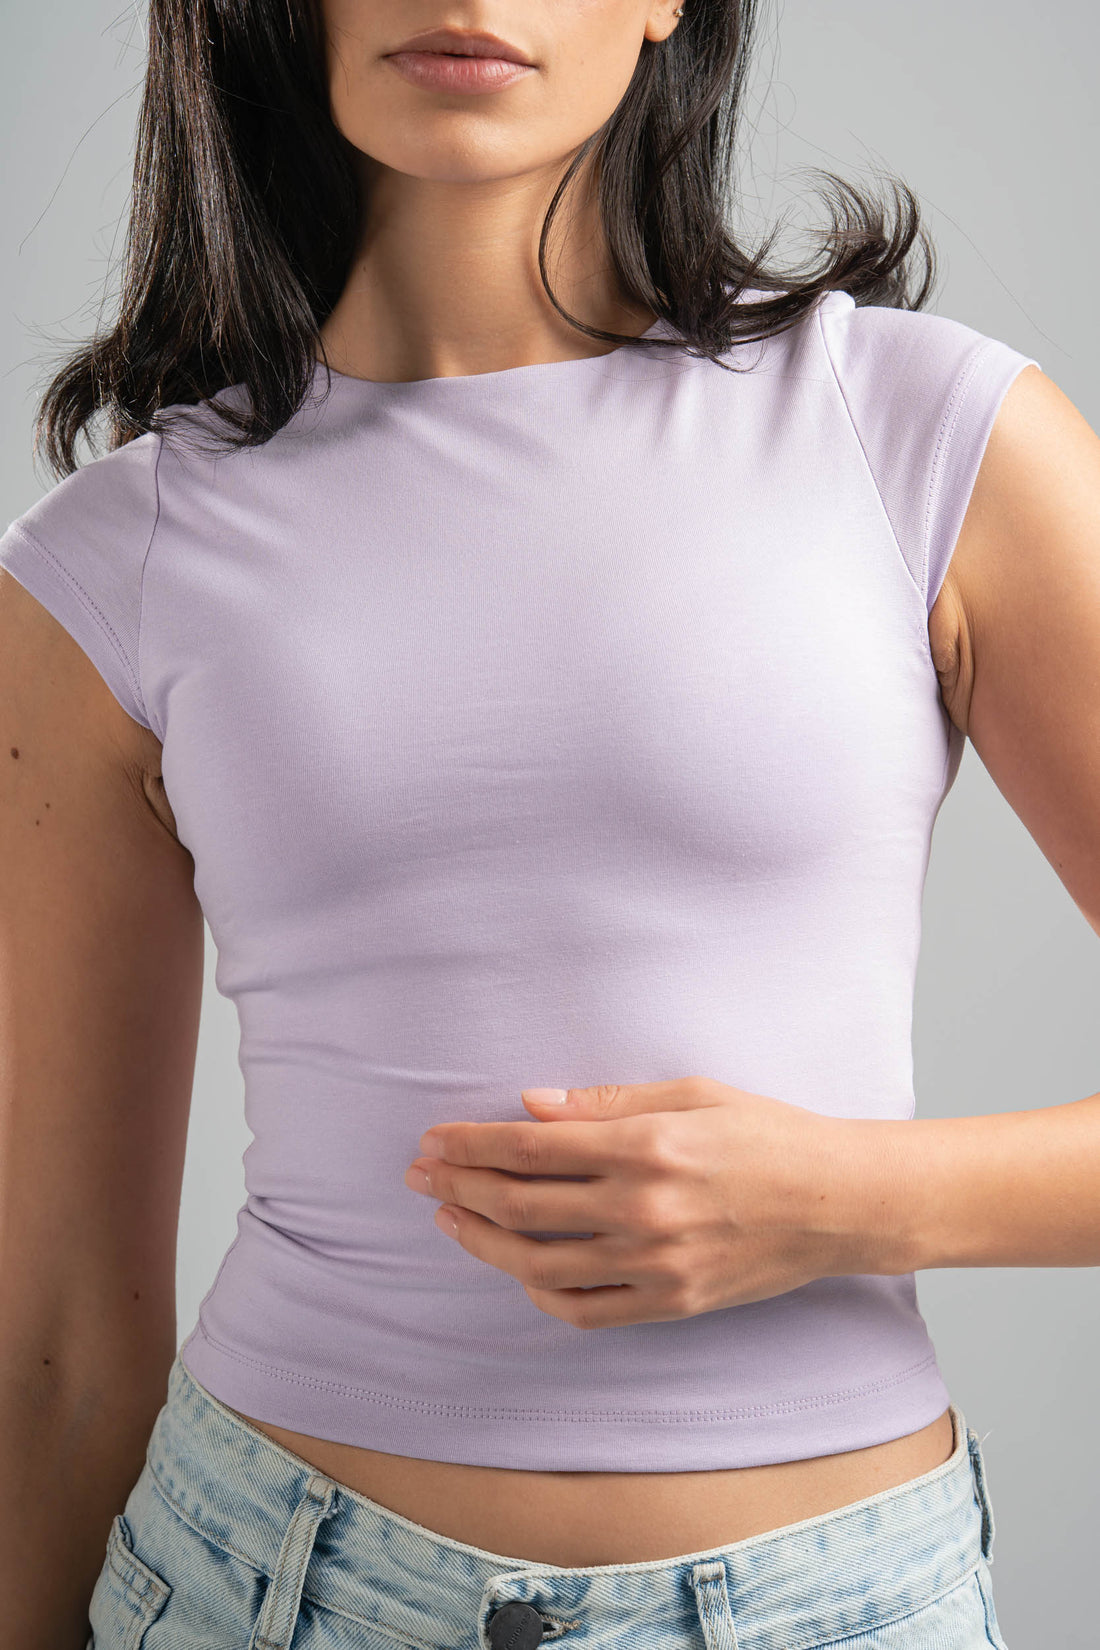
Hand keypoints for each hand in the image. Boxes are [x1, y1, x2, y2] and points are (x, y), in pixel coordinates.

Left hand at [403, 1076, 911, 1327]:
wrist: (837, 1202)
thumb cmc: (766, 1134)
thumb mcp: (691, 1093)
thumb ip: (606, 1103)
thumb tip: (532, 1105)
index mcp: (646, 1147)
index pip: (530, 1147)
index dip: (472, 1143)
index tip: (435, 1138)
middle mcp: (643, 1209)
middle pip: (521, 1205)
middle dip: (460, 1185)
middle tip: (421, 1173)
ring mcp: (656, 1265)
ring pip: (540, 1264)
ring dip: (483, 1242)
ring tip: (453, 1218)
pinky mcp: (671, 1303)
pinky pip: (584, 1310)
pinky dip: (541, 1292)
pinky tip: (518, 1269)